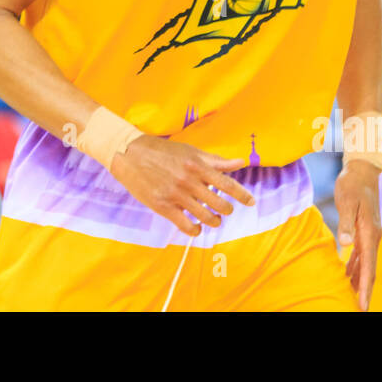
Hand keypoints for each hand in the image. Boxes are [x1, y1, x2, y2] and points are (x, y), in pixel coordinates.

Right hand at [108, 135, 254, 237]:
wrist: (130, 154)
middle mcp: (189, 181)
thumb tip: (241, 162)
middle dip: (226, 209)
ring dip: (214, 221)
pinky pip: (186, 226)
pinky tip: (196, 227)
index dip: (243, 196)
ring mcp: (176, 195)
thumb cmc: (163, 151)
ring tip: (213, 219)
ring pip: (206, 217)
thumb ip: (216, 160)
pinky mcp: (163, 207)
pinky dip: (196, 230)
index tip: (251, 202)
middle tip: (225, 209)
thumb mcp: (190, 151)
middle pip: (220, 204)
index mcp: (198, 165)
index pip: (228, 184)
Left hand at [334, 159, 381, 309]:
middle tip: (358, 309)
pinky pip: (361, 255)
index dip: (365, 287)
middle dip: (365, 291)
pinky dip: (356, 268)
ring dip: (360, 281)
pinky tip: (348, 275)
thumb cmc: (352, 184)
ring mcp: (370, 234)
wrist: (363, 169)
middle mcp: (373, 237)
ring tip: (352, 298)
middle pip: (370, 270)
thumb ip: (346, 222)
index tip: (361, 305)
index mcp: (370, 233)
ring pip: (366, 264)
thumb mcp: (347, 201)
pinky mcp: (365, 230)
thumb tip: (346, 244)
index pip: (368, 267)